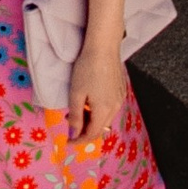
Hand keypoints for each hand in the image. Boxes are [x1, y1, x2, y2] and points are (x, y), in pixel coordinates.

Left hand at [66, 23, 128, 144]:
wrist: (103, 47)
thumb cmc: (87, 68)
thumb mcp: (76, 93)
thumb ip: (76, 117)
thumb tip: (74, 135)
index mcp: (103, 110)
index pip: (91, 134)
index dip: (78, 140)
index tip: (67, 141)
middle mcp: (115, 107)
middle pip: (100, 128)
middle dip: (84, 130)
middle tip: (69, 121)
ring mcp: (120, 99)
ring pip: (105, 118)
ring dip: (91, 119)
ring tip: (78, 108)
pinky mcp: (121, 91)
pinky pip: (110, 108)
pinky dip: (99, 110)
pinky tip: (90, 100)